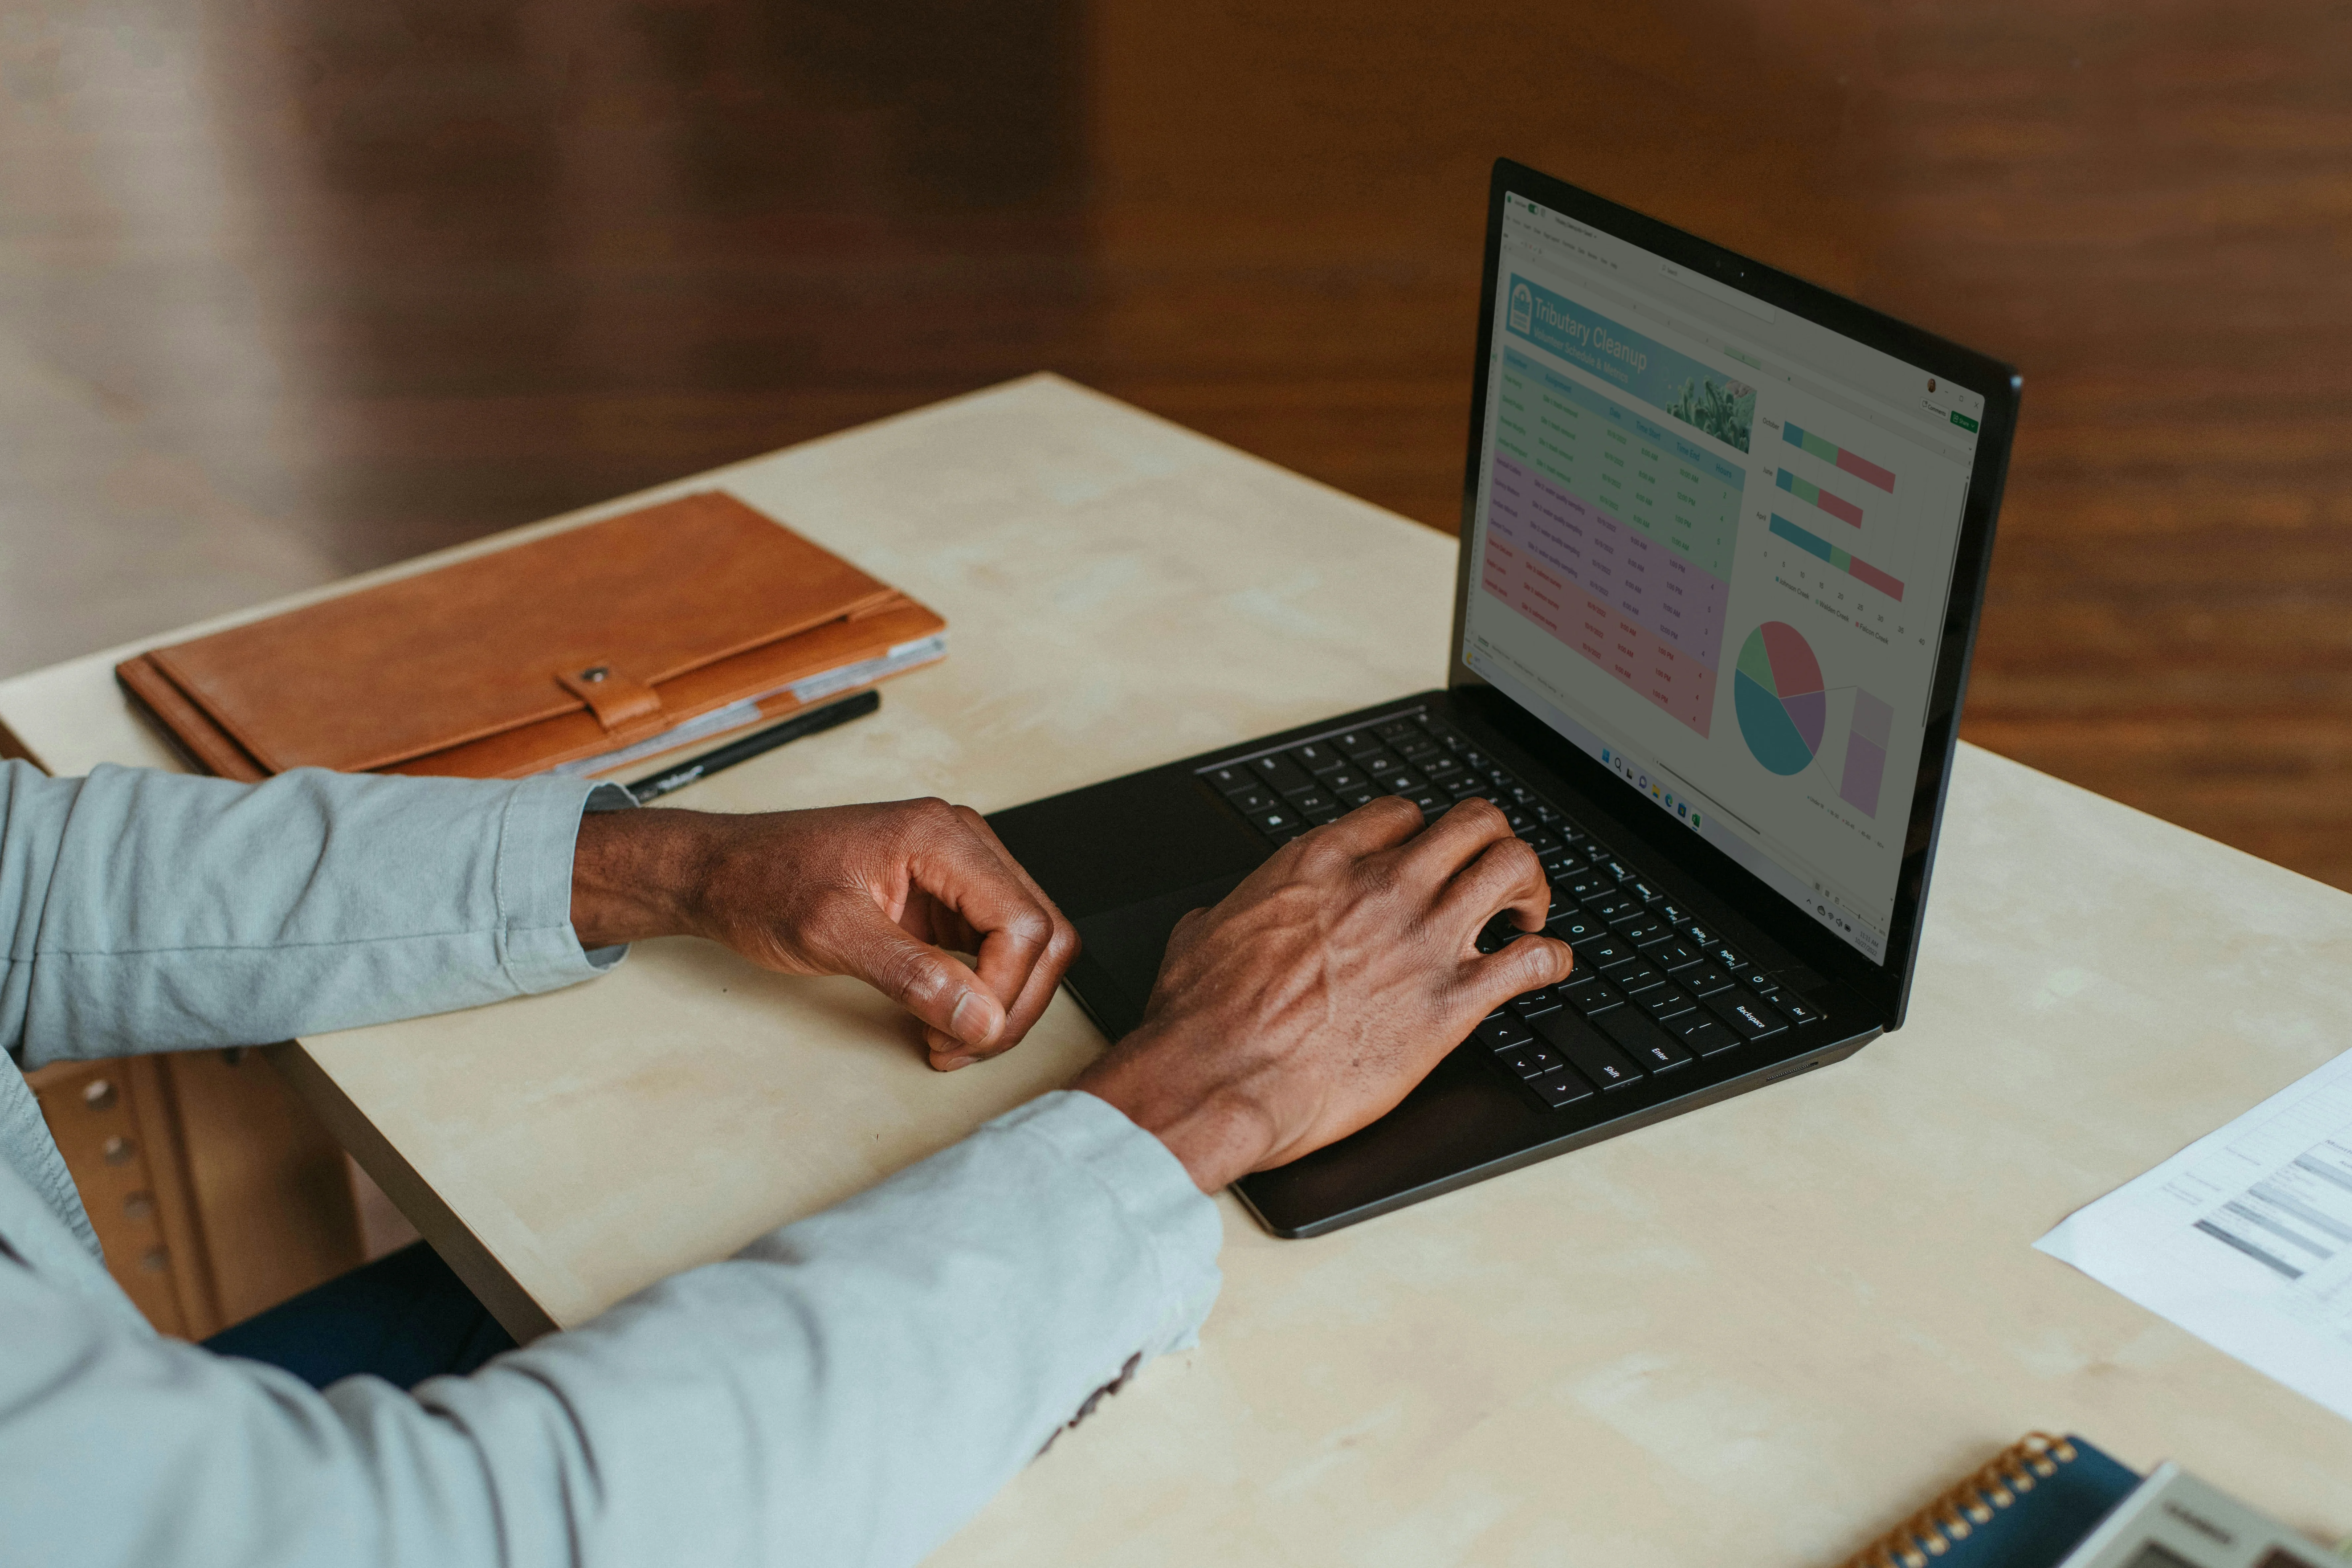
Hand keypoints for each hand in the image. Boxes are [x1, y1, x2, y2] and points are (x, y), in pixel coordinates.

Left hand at [570, 799, 1079, 1070]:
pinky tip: (942, 1018)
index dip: (1004, 991)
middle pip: (1043, 934)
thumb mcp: (830, 933)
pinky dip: (981, 994)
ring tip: (947, 1040)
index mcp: (942, 837)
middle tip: (960, 1048)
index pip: (1023, 923)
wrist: (723, 874)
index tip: (959, 1034)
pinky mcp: (946, 901)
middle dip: (1013, 1004)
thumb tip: (979, 1017)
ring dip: (1000, 1004)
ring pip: (1029, 946)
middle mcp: (962, 846)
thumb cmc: (763, 884)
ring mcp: (957, 872)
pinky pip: (995, 950)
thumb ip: (911, 975)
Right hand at [1073, 795, 1571, 1190]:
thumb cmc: (1202, 1018)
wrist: (1218, 1078)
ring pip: (1515, 867)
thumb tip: (1219, 918)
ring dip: (1531, 888)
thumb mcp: (1202, 936)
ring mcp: (1422, 941)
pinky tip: (1546, 968)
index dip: (1420, 836)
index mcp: (1321, 865)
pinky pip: (1533, 961)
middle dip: (1492, 844)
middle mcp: (1382, 888)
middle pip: (1474, 823)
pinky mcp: (1451, 1004)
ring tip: (1524, 916)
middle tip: (1490, 881)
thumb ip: (1230, 912)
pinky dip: (1551, 960)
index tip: (1423, 861)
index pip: (1401, 815)